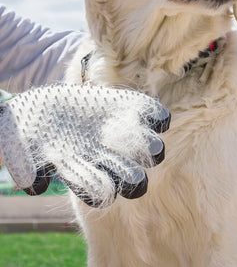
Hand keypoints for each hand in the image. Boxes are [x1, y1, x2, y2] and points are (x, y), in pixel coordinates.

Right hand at [0, 84, 169, 206]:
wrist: (41, 106)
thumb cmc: (28, 131)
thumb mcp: (18, 146)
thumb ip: (25, 164)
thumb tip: (35, 182)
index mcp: (83, 173)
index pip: (101, 192)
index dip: (103, 190)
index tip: (102, 184)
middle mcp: (107, 158)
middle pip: (133, 179)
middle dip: (135, 179)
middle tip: (134, 173)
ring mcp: (120, 132)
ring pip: (151, 148)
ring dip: (151, 146)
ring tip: (144, 138)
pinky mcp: (126, 107)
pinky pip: (152, 114)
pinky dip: (156, 116)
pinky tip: (149, 114)